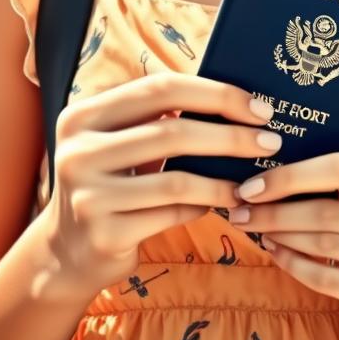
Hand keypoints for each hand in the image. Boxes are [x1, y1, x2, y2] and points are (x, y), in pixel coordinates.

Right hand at [37, 73, 280, 298]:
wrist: (68, 251)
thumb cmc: (112, 182)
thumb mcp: (119, 141)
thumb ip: (157, 116)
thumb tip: (235, 98)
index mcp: (83, 114)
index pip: (159, 88)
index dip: (214, 93)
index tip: (258, 107)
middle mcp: (77, 150)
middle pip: (171, 131)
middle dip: (230, 135)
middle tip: (270, 141)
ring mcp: (87, 195)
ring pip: (176, 179)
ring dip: (224, 180)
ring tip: (253, 181)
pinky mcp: (104, 234)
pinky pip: (171, 215)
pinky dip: (204, 206)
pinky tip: (223, 203)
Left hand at [228, 151, 338, 339]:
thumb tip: (266, 166)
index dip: (293, 175)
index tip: (252, 185)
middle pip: (328, 211)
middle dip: (275, 211)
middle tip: (240, 210)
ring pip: (324, 245)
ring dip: (280, 235)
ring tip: (254, 227)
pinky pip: (326, 280)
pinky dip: (293, 264)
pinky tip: (275, 252)